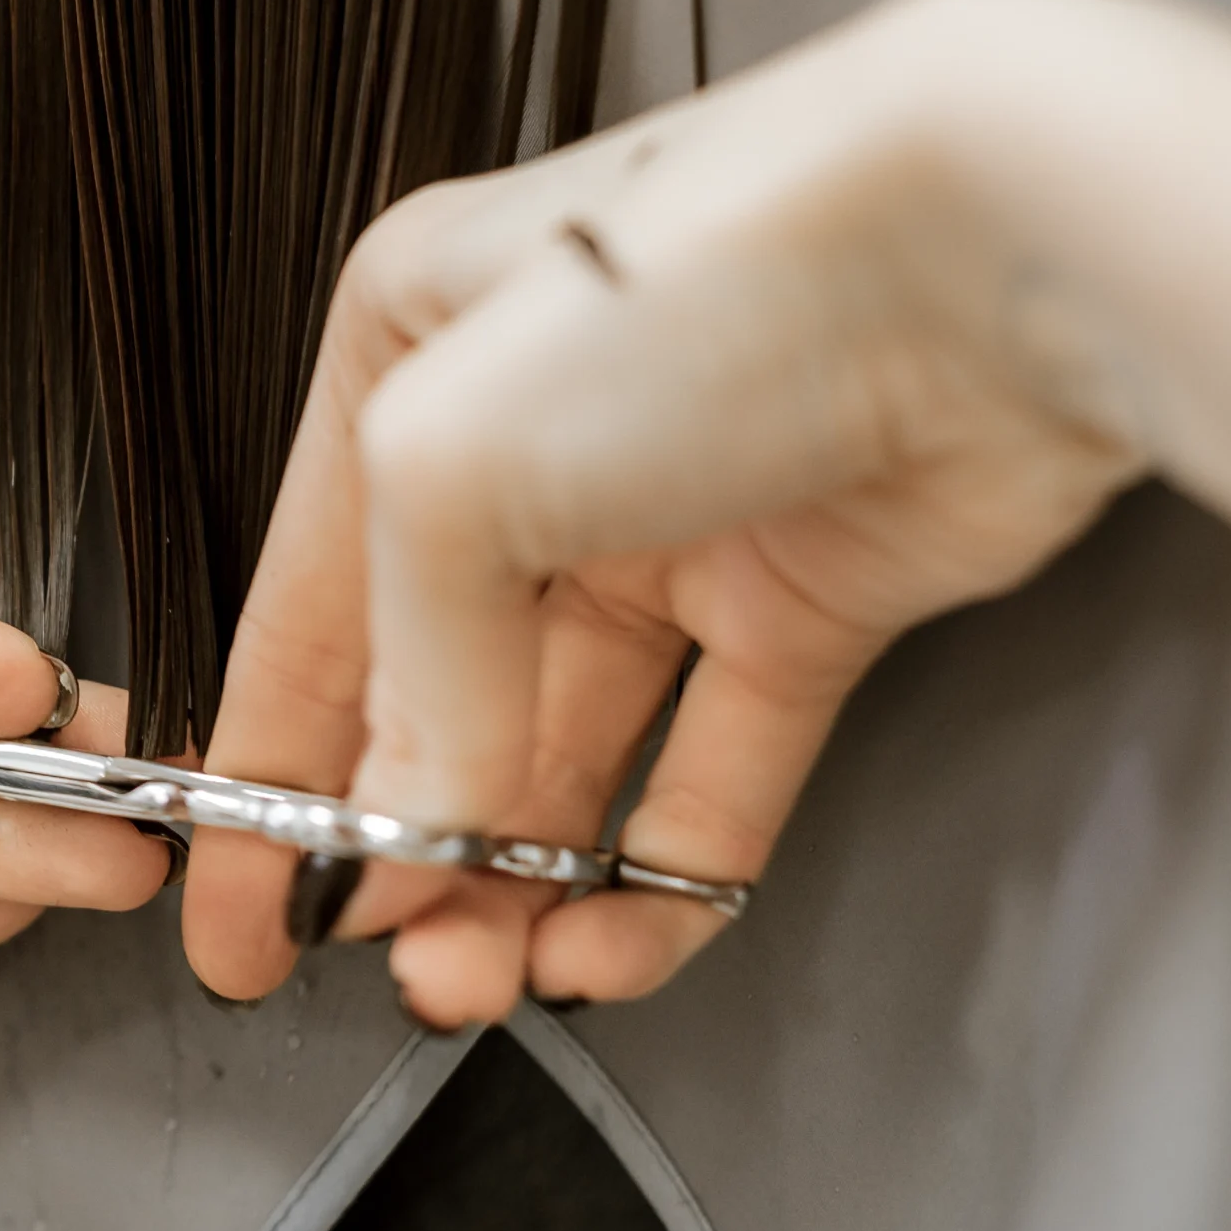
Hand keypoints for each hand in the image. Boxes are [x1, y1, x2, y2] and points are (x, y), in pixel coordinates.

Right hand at [185, 0, 1230, 1022]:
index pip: (304, 608)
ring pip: (566, 753)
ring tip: (489, 973)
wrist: (992, 257)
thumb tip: (400, 824)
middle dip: (403, 846)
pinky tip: (611, 939)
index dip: (264, 774)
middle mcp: (531, 443)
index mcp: (405, 361)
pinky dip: (657, 878)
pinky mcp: (802, 597)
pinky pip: (708, 775)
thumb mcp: (452, 460)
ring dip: (518, 882)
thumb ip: (410, 671)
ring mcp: (669, 526)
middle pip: (436, 697)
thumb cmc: (710, 276)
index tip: (237, 907)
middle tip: (387, 959)